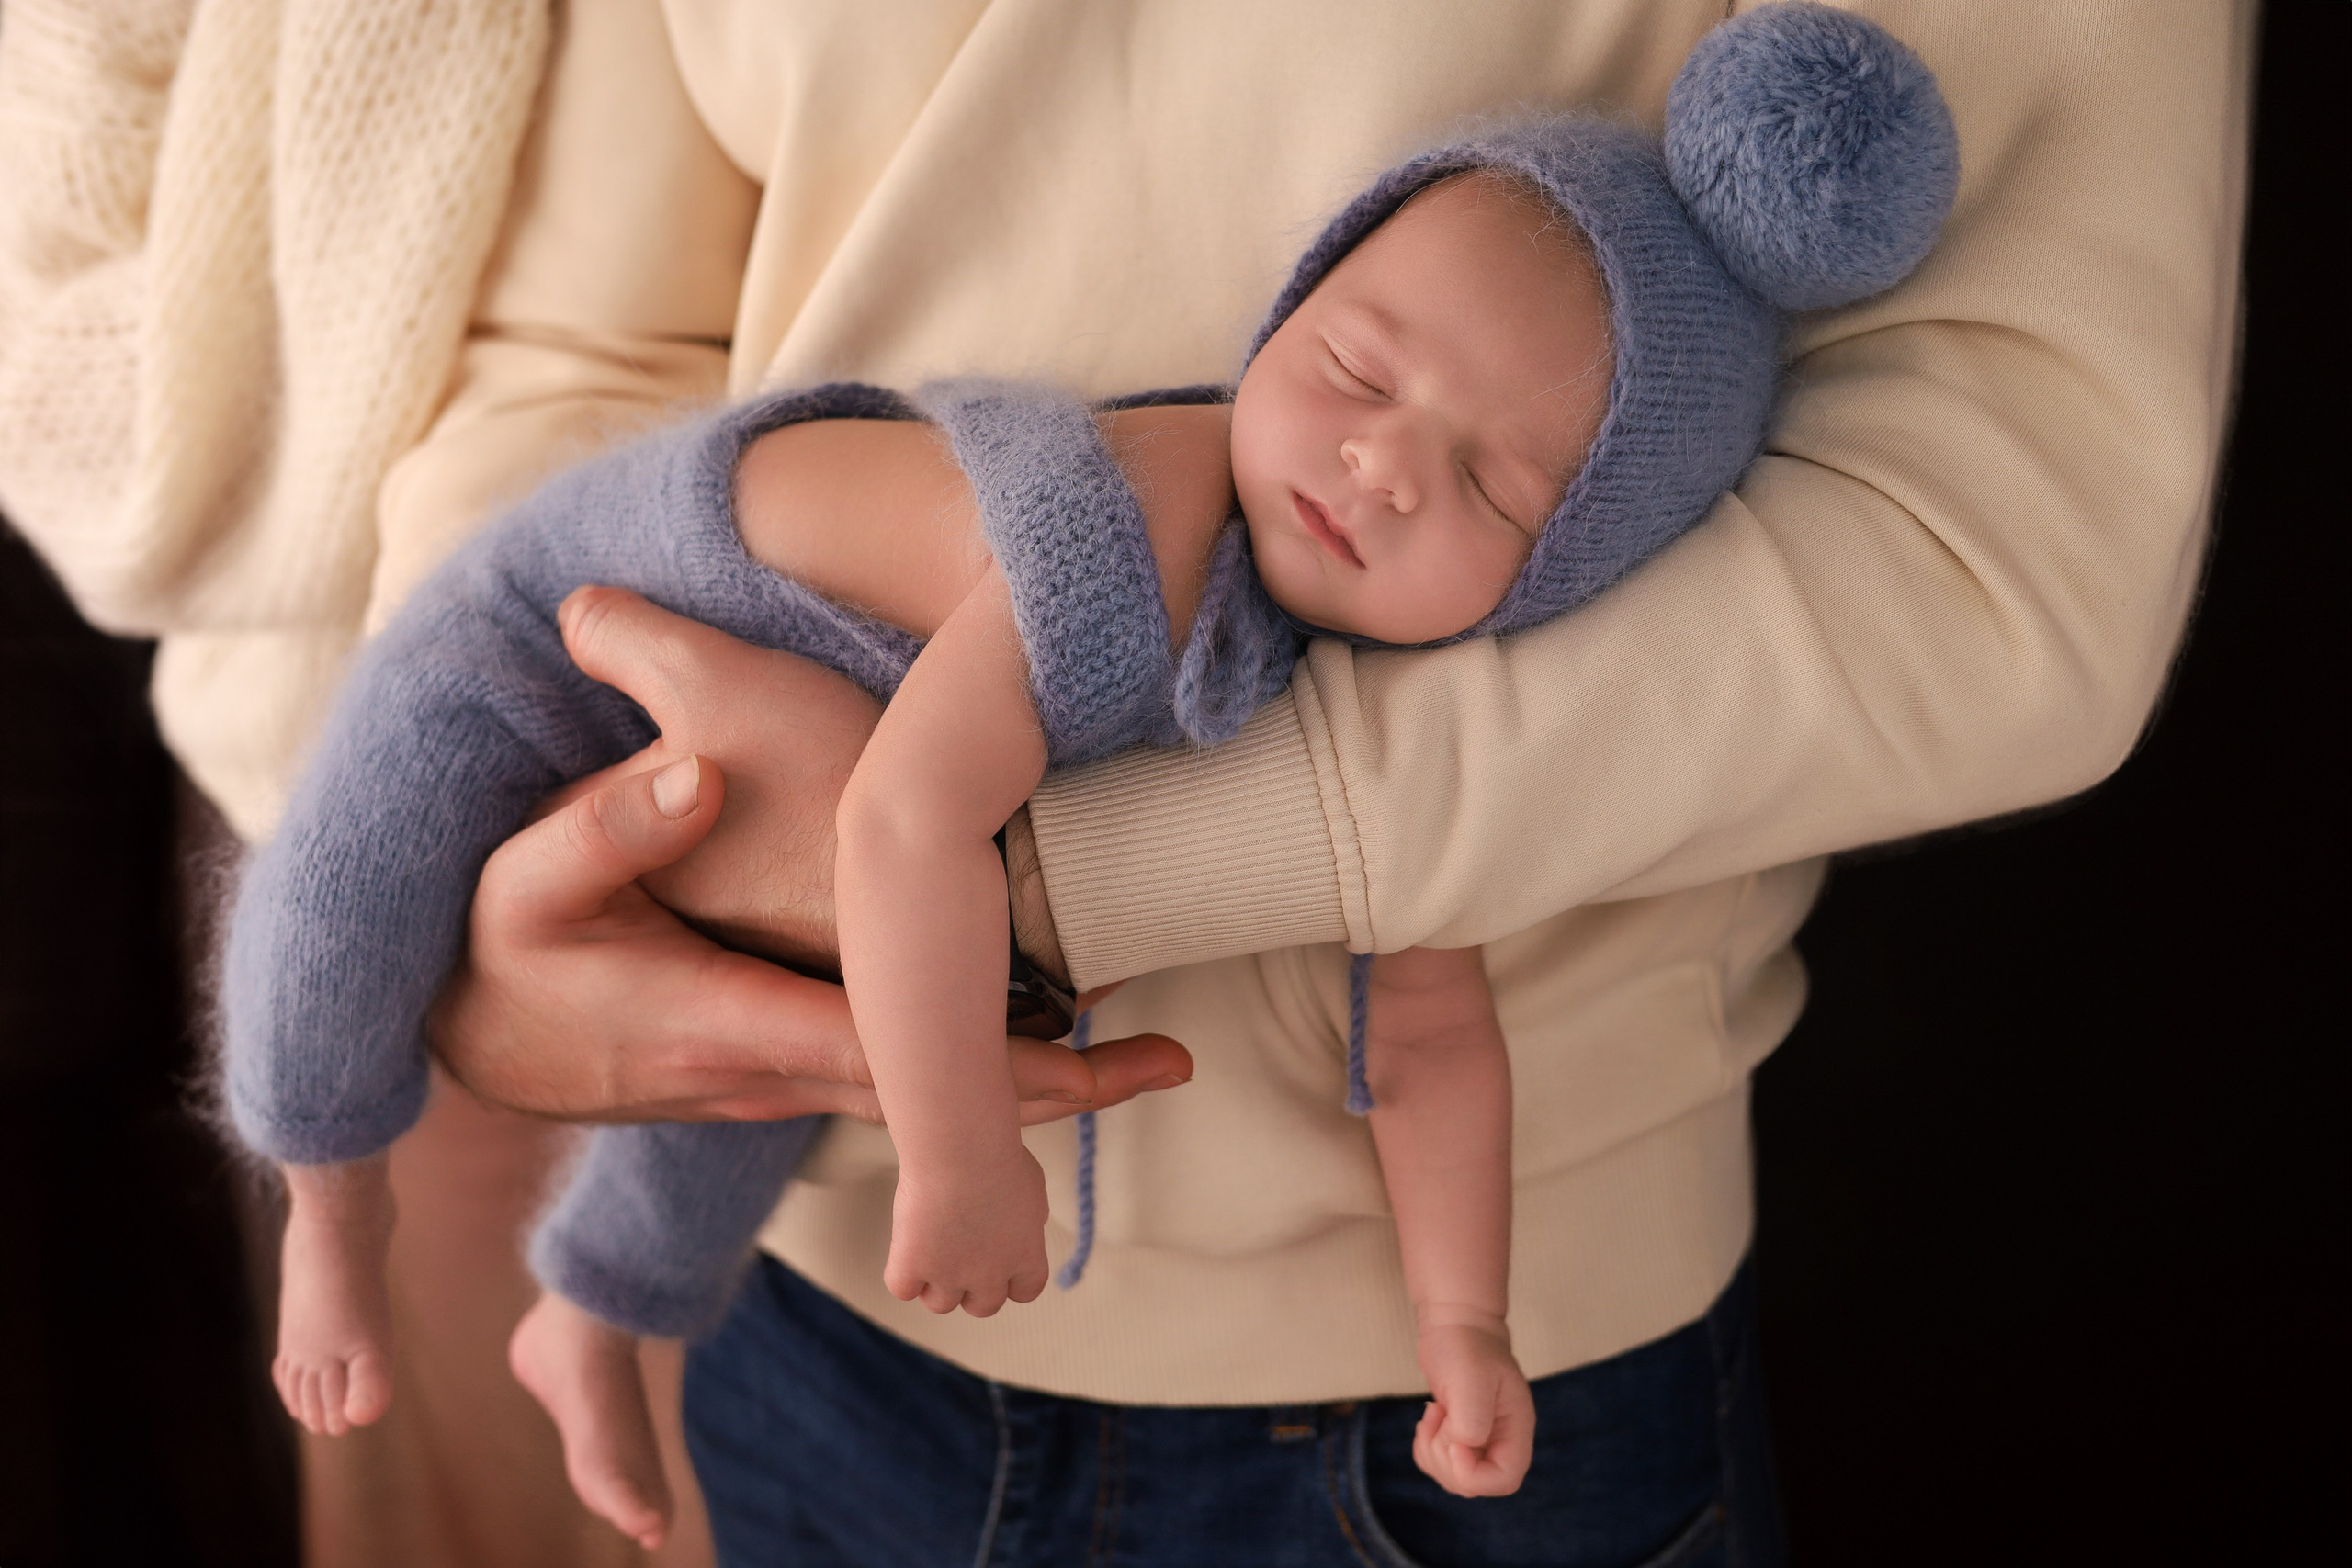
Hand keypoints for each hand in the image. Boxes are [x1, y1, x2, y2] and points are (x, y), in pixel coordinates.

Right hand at [430, 588, 1189, 1122]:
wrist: (471, 1038)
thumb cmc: (503, 951)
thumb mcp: (523, 881)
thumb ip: (604, 828)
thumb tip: (696, 773)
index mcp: (721, 1020)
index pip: (884, 1053)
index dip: (991, 1062)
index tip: (1092, 1050)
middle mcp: (764, 1072)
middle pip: (932, 1098)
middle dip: (1052, 1091)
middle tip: (1167, 1066)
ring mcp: (773, 1082)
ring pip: (923, 1103)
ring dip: (1024, 1093)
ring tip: (1137, 1065)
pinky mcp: (776, 1069)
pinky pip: (893, 1086)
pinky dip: (971, 1083)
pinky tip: (1039, 1054)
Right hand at [883, 1148, 1052, 1316]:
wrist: (960, 1150)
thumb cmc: (997, 1156)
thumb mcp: (1032, 1185)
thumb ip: (1030, 1214)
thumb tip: (1026, 1223)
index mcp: (1026, 1256)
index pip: (1025, 1291)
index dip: (1009, 1279)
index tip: (997, 1258)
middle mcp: (990, 1275)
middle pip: (982, 1307)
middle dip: (971, 1286)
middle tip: (957, 1252)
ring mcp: (949, 1275)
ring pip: (939, 1303)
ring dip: (933, 1282)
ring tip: (929, 1246)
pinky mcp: (912, 1267)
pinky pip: (902, 1287)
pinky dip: (901, 1272)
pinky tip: (906, 1244)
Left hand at [1411, 1316, 1535, 1497]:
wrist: (1457, 1326)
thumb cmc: (1467, 1346)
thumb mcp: (1471, 1377)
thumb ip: (1472, 1419)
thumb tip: (1463, 1448)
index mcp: (1516, 1429)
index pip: (1504, 1479)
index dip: (1473, 1473)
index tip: (1454, 1442)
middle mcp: (1501, 1441)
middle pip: (1474, 1484)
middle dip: (1445, 1458)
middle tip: (1440, 1417)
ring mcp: (1481, 1443)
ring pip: (1453, 1477)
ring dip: (1433, 1450)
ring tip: (1435, 1411)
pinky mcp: (1459, 1439)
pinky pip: (1438, 1463)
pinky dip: (1425, 1446)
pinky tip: (1432, 1415)